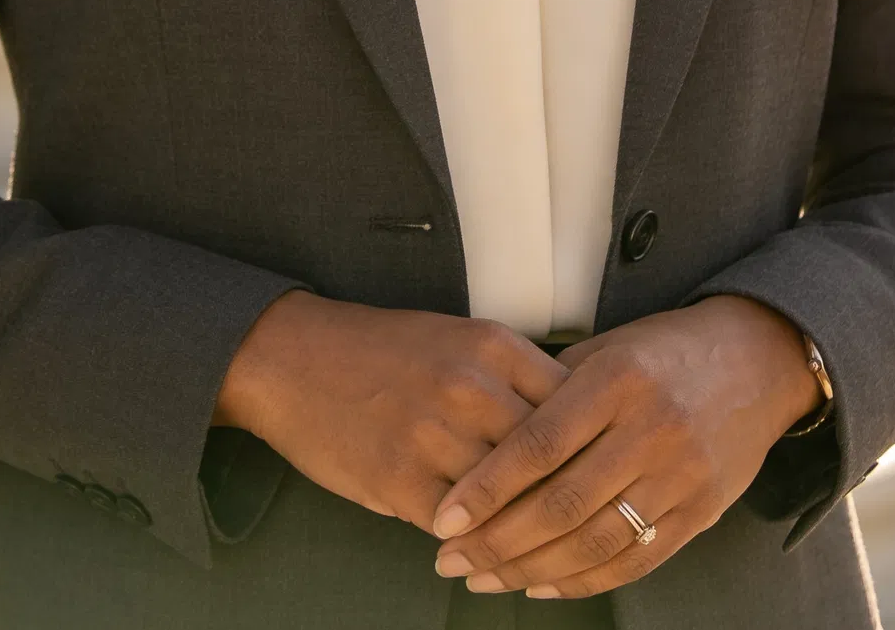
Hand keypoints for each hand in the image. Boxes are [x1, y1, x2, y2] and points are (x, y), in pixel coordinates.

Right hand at [214, 290, 568, 531]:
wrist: (293, 358)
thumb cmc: (381, 350)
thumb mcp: (457, 339)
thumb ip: (511, 378)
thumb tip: (570, 427)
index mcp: (493, 345)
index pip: (572, 406)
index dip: (590, 445)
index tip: (601, 471)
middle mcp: (472, 386)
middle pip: (549, 458)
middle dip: (568, 495)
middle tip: (584, 525)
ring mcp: (435, 434)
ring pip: (509, 501)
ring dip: (525, 532)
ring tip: (541, 554)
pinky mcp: (401, 479)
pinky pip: (461, 528)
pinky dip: (477, 546)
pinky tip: (483, 555)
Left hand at [429, 296, 818, 598]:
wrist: (759, 360)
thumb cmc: (666, 349)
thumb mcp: (609, 347)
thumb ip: (554, 389)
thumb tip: (490, 438)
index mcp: (617, 380)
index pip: (539, 445)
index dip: (488, 487)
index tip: (446, 518)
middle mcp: (649, 430)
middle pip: (561, 503)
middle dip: (498, 541)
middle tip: (451, 561)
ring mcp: (679, 476)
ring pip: (593, 542)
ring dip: (531, 571)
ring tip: (485, 579)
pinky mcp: (700, 512)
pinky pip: (633, 560)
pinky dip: (583, 581)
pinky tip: (542, 586)